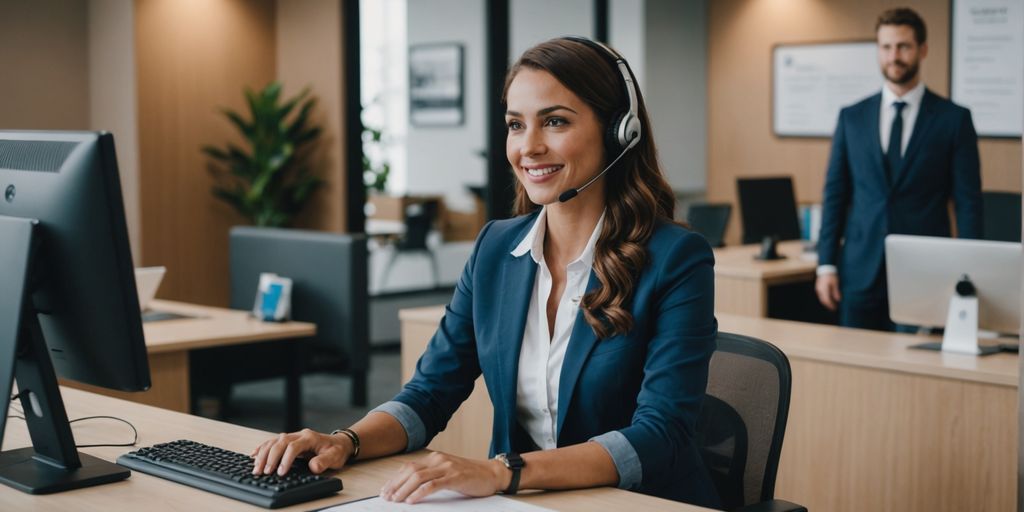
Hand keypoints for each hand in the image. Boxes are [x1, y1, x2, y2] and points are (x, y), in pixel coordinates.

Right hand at [250, 428, 353, 475]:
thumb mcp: (335, 457)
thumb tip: (313, 466)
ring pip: (274, 441)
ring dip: (263, 454)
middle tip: (264, 472)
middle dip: (270, 457)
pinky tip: (253, 455)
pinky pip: (272, 442)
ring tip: (256, 468)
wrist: (338, 443)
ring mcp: (293, 436)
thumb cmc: (336, 450)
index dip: (286, 459)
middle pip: (280, 442)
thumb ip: (324, 461)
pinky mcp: (289, 440)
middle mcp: (299, 434)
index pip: (293, 446)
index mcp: (310, 437)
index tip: (281, 473)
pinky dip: (262, 448)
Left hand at [379, 451, 510, 503]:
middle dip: (395, 485)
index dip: (394, 479)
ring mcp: (447, 467)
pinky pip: (432, 485)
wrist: (492, 474)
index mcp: (435, 458)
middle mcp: (439, 460)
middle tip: (387, 497)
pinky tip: (412, 500)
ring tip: (396, 500)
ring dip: (403, 489)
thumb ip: (432, 476)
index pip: (409, 467)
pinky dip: (419, 493)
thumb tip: (410, 489)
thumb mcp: (447, 473)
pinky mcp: (455, 477)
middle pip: (410, 471)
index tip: (385, 490)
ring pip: (418, 477)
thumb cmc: (470, 476)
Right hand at [815, 274, 841, 310]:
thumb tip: (838, 300)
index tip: (835, 308)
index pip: (826, 300)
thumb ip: (836, 292)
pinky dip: (825, 298)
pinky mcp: (818, 287)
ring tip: (832, 304)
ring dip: (826, 302)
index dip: (830, 305)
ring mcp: (818, 289)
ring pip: (821, 298)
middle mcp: (819, 290)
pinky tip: (829, 298)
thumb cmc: (831, 275)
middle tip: (833, 308)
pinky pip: (821, 295)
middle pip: (823, 300)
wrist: (825, 269)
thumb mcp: (835, 283)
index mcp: (824, 289)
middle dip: (828, 305)